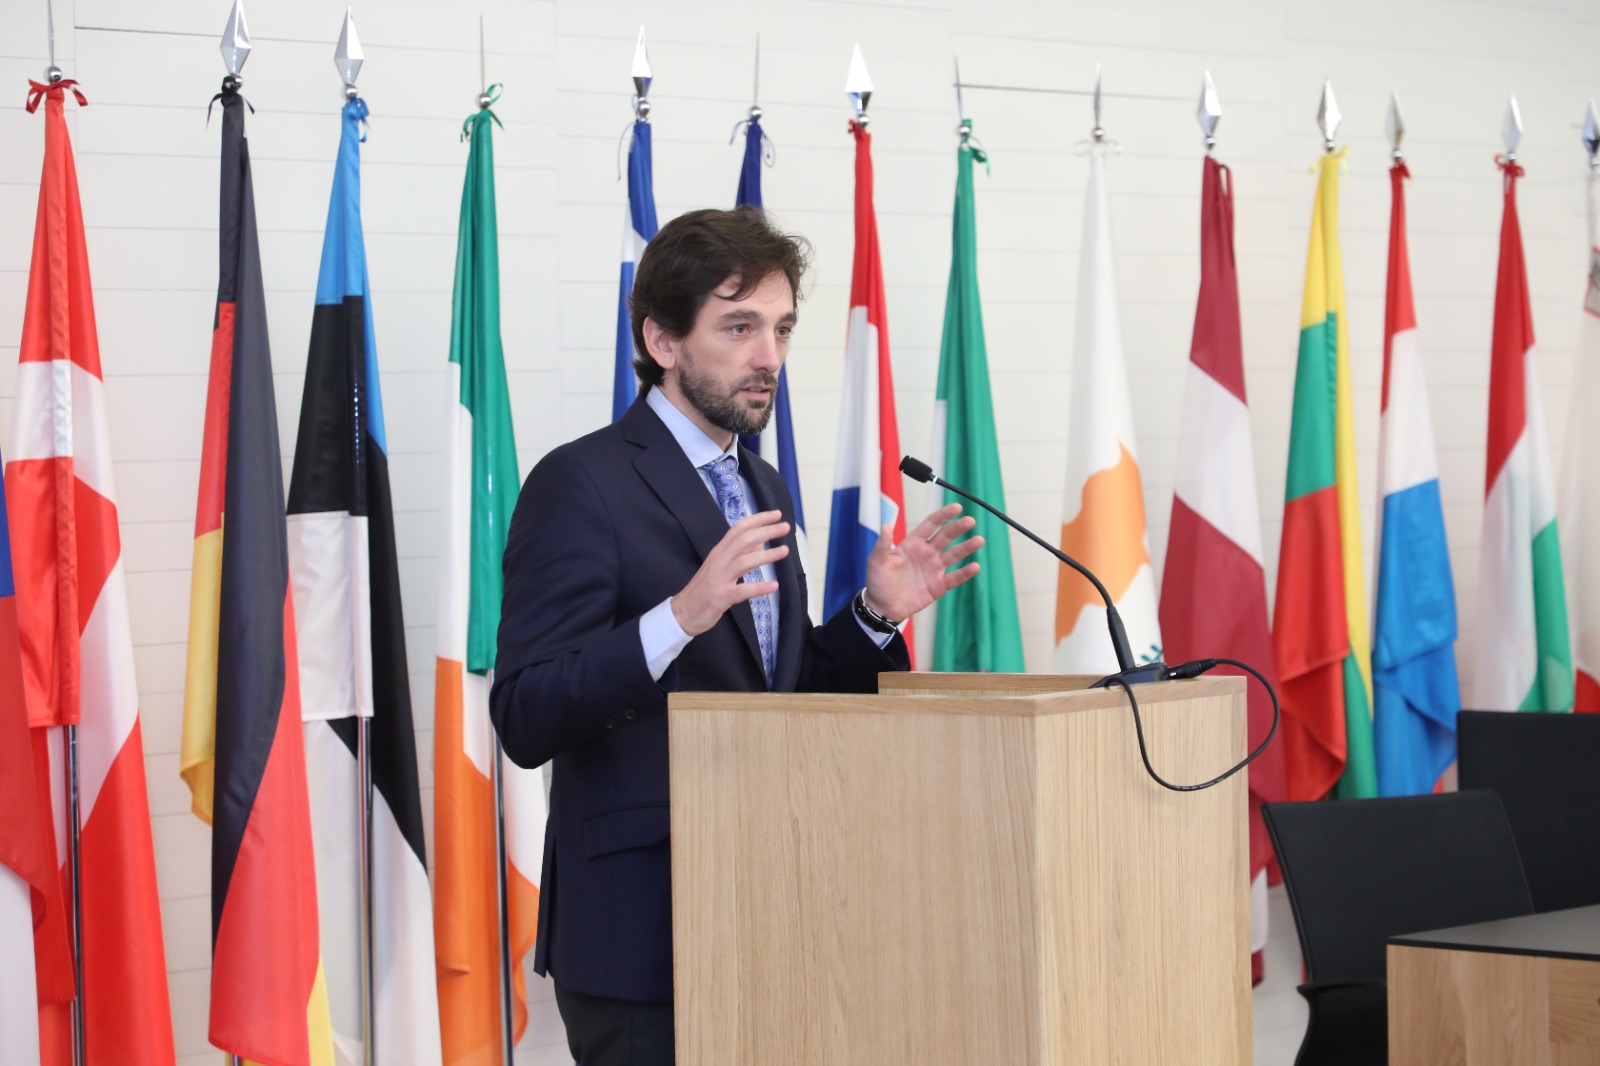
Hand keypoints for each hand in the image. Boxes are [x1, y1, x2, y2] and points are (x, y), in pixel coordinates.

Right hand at [671, 510, 789, 636]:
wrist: (682, 612)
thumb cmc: (704, 588)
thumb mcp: (720, 566)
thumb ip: (739, 553)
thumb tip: (760, 542)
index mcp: (719, 551)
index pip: (739, 529)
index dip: (758, 519)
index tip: (777, 514)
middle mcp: (719, 561)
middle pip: (743, 540)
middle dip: (765, 531)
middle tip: (785, 527)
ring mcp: (719, 579)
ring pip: (743, 562)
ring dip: (765, 555)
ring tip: (784, 551)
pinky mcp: (721, 597)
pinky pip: (741, 591)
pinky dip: (758, 588)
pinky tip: (774, 586)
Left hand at [862, 503, 981, 621]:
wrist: (882, 607)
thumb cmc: (878, 582)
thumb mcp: (876, 561)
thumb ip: (883, 544)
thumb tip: (885, 525)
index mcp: (913, 544)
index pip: (931, 525)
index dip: (943, 515)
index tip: (957, 507)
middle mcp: (926, 553)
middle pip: (946, 537)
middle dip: (958, 528)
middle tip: (970, 521)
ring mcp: (934, 569)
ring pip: (954, 555)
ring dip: (967, 547)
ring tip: (979, 540)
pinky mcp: (938, 585)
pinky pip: (955, 577)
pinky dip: (965, 572)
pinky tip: (975, 566)